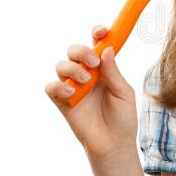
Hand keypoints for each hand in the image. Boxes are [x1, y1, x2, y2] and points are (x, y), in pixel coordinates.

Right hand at [44, 25, 137, 161]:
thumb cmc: (122, 118)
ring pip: (62, 66)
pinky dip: (58, 86)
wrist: (114, 144)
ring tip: (85, 81)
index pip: (97, 45)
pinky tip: (71, 92)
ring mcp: (73, 87)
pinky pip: (51, 87)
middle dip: (81, 51)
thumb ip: (113, 72)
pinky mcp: (62, 102)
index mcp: (104, 69)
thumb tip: (106, 48)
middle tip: (93, 63)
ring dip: (72, 69)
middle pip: (75, 51)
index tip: (101, 31)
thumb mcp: (123, 93)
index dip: (97, 34)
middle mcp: (86, 74)